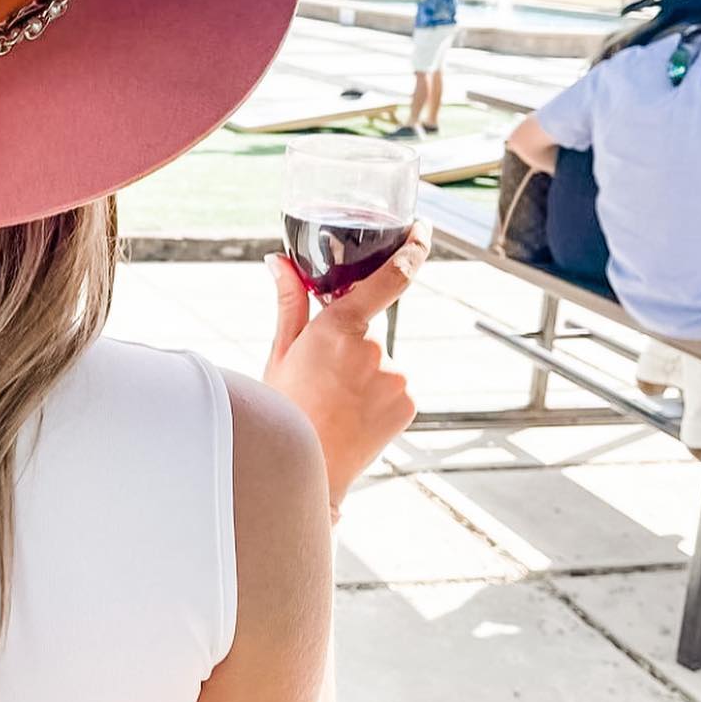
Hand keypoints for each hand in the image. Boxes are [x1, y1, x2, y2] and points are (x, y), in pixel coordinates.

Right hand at [262, 222, 428, 516]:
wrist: (309, 471)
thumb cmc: (285, 409)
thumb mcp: (281, 352)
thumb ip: (291, 301)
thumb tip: (279, 260)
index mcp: (337, 329)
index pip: (389, 278)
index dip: (412, 249)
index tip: (422, 230)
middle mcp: (373, 349)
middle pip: (368, 330)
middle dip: (349, 346)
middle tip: (322, 379)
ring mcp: (396, 377)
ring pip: (381, 360)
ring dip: (362, 374)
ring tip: (335, 403)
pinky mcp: (409, 401)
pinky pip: (394, 385)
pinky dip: (377, 395)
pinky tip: (353, 415)